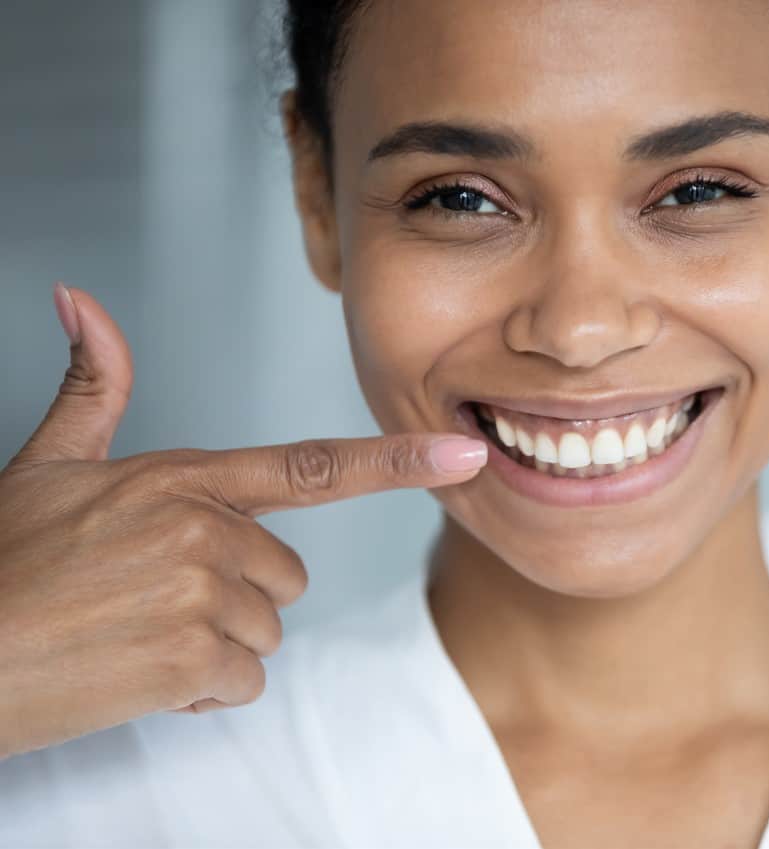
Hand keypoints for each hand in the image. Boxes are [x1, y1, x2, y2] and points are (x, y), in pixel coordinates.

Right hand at [0, 284, 486, 758]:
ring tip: (136, 631)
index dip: (395, 461)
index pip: (311, 467)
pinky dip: (198, 689)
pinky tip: (138, 671)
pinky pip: (242, 682)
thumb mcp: (47, 464)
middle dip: (234, 593)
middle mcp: (206, 530)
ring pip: (265, 631)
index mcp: (185, 478)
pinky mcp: (196, 659)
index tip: (461, 456)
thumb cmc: (1, 566)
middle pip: (285, 574)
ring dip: (213, 645)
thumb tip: (80, 300)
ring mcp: (205, 595)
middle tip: (151, 596)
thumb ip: (92, 387)